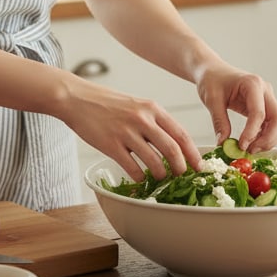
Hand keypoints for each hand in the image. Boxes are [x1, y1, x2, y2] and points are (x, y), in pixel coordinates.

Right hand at [59, 77, 202, 181]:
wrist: (77, 98)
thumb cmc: (108, 103)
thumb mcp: (136, 105)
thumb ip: (154, 121)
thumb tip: (173, 145)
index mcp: (151, 108)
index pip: (180, 133)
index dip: (192, 153)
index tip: (199, 166)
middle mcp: (142, 119)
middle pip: (171, 150)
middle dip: (180, 168)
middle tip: (181, 176)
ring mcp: (126, 132)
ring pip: (154, 162)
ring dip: (159, 175)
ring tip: (158, 177)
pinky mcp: (111, 145)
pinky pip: (132, 168)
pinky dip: (139, 176)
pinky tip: (138, 177)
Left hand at [196, 62, 276, 153]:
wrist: (212, 71)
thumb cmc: (211, 80)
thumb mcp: (211, 100)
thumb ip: (219, 121)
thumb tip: (223, 144)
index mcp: (252, 84)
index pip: (259, 113)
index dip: (252, 132)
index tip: (242, 146)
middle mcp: (265, 90)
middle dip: (267, 139)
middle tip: (249, 151)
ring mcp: (267, 98)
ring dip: (268, 140)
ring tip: (249, 148)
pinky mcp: (265, 106)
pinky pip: (273, 125)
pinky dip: (265, 136)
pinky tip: (251, 142)